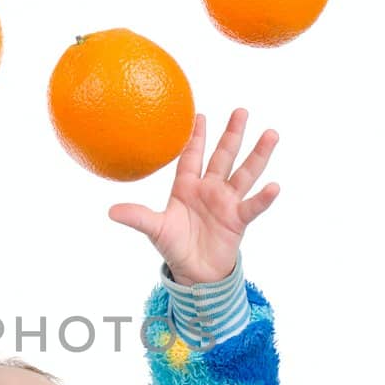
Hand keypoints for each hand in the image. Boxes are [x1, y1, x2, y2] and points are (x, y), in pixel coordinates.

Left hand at [109, 107, 279, 282]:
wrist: (195, 273)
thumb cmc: (175, 247)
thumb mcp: (155, 230)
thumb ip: (137, 217)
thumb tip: (111, 211)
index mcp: (187, 188)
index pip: (192, 156)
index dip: (196, 137)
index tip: (200, 115)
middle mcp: (210, 190)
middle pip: (223, 156)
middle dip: (232, 134)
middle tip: (241, 110)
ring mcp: (226, 203)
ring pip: (244, 174)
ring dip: (257, 155)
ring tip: (271, 134)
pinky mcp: (238, 220)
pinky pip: (252, 206)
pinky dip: (263, 198)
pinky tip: (274, 186)